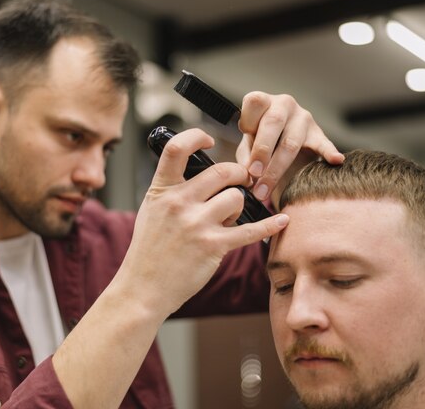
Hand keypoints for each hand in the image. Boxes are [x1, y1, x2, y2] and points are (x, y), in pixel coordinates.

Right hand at [116, 128, 289, 316]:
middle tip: (242, 180)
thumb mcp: (152, 211)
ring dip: (241, 204)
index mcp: (161, 190)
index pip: (177, 149)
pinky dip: (269, 225)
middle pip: (222, 172)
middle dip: (238, 174)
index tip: (210, 141)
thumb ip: (174, 191)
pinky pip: (250, 230)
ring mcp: (196, 224)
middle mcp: (178, 203)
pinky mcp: (212, 246)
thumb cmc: (149, 250)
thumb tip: (208, 178)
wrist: (143, 287)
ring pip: (236, 198)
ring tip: (233, 215)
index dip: (197, 137)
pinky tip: (281, 220)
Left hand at [235, 92, 343, 200]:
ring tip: (265, 190)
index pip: (255, 102)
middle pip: (273, 123)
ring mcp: (303, 119)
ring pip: (291, 142)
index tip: (243, 142)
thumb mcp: (247, 146)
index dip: (247, 123)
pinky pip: (324, 144)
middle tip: (254, 175)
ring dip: (276, 169)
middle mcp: (284, 105)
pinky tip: (336, 160)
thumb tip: (245, 175)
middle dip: (262, 151)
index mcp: (264, 102)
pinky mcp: (318, 134)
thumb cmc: (260, 142)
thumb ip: (245, 157)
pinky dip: (329, 152)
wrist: (282, 145)